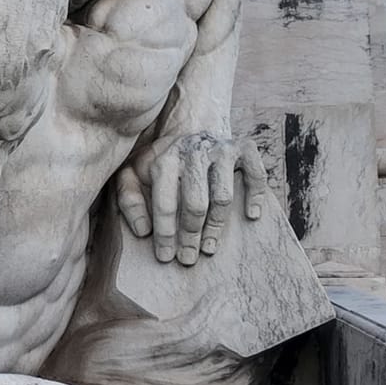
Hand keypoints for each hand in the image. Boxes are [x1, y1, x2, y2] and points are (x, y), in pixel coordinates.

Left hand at [115, 133, 269, 265]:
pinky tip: (251, 215)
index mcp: (166, 159)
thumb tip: (143, 230)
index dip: (165, 233)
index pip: (165, 203)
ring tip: (209, 248)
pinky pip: (256, 175)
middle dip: (190, 235)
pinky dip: (255, 196)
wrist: (191, 126)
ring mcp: (222, 148)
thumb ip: (129, 198)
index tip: (165, 257)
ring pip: (223, 196)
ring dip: (216, 226)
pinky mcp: (245, 148)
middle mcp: (195, 151)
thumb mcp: (134, 173)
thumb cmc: (161, 161)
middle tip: (188, 258)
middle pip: (195, 203)